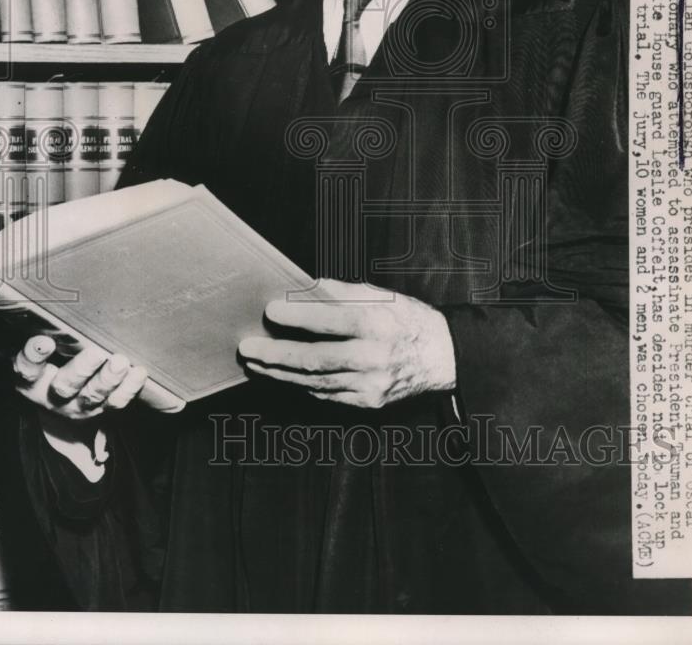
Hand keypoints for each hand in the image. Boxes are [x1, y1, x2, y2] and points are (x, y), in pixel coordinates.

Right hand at [13, 335, 147, 420]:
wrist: (62, 410)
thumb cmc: (52, 364)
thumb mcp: (41, 353)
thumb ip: (47, 331)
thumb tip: (57, 297)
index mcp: (33, 380)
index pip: (27, 368)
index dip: (33, 355)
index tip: (44, 341)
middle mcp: (53, 395)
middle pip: (65, 385)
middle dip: (82, 369)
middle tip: (96, 352)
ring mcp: (79, 405)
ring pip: (93, 394)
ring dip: (108, 378)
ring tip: (120, 362)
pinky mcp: (102, 409)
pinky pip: (116, 401)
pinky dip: (129, 388)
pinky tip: (137, 372)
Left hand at [238, 279, 455, 408]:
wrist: (444, 358)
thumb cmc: (410, 320)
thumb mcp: (384, 296)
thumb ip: (344, 292)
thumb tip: (307, 287)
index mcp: (378, 325)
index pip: (331, 320)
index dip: (298, 317)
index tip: (270, 311)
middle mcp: (373, 358)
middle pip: (316, 359)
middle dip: (276, 355)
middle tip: (248, 348)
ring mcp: (370, 385)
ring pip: (316, 382)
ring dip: (281, 374)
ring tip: (257, 364)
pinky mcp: (368, 403)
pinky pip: (328, 395)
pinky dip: (303, 385)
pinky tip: (285, 376)